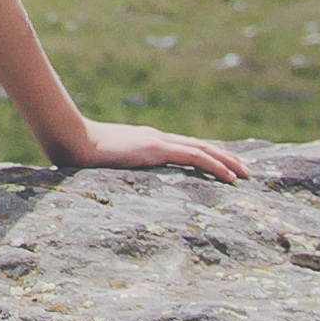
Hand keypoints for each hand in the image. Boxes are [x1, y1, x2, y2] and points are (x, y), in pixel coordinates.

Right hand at [46, 115, 250, 180]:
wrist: (72, 141)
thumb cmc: (80, 155)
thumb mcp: (104, 164)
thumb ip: (114, 169)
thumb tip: (111, 182)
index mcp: (147, 142)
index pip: (184, 148)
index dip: (207, 156)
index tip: (224, 166)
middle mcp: (157, 138)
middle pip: (200, 146)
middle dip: (225, 158)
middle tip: (246, 170)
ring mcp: (158, 142)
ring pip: (203, 150)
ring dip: (228, 162)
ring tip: (246, 174)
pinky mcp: (158, 149)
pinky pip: (195, 157)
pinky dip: (216, 166)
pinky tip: (230, 177)